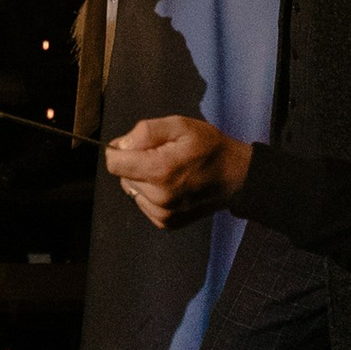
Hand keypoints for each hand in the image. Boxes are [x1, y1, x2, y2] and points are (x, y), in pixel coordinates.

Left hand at [104, 114, 249, 224]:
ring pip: (132, 190)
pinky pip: (143, 203)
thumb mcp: (179, 126)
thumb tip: (120, 145)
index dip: (121, 150)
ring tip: (168, 171)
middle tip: (161, 156)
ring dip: (143, 179)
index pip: (114, 164)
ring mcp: (163, 214)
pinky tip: (171, 185)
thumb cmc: (208, 147)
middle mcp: (159, 197)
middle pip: (123, 176)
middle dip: (135, 163)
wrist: (236, 176)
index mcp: (160, 171)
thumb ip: (146, 131)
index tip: (140, 145)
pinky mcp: (166, 223)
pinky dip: (151, 194)